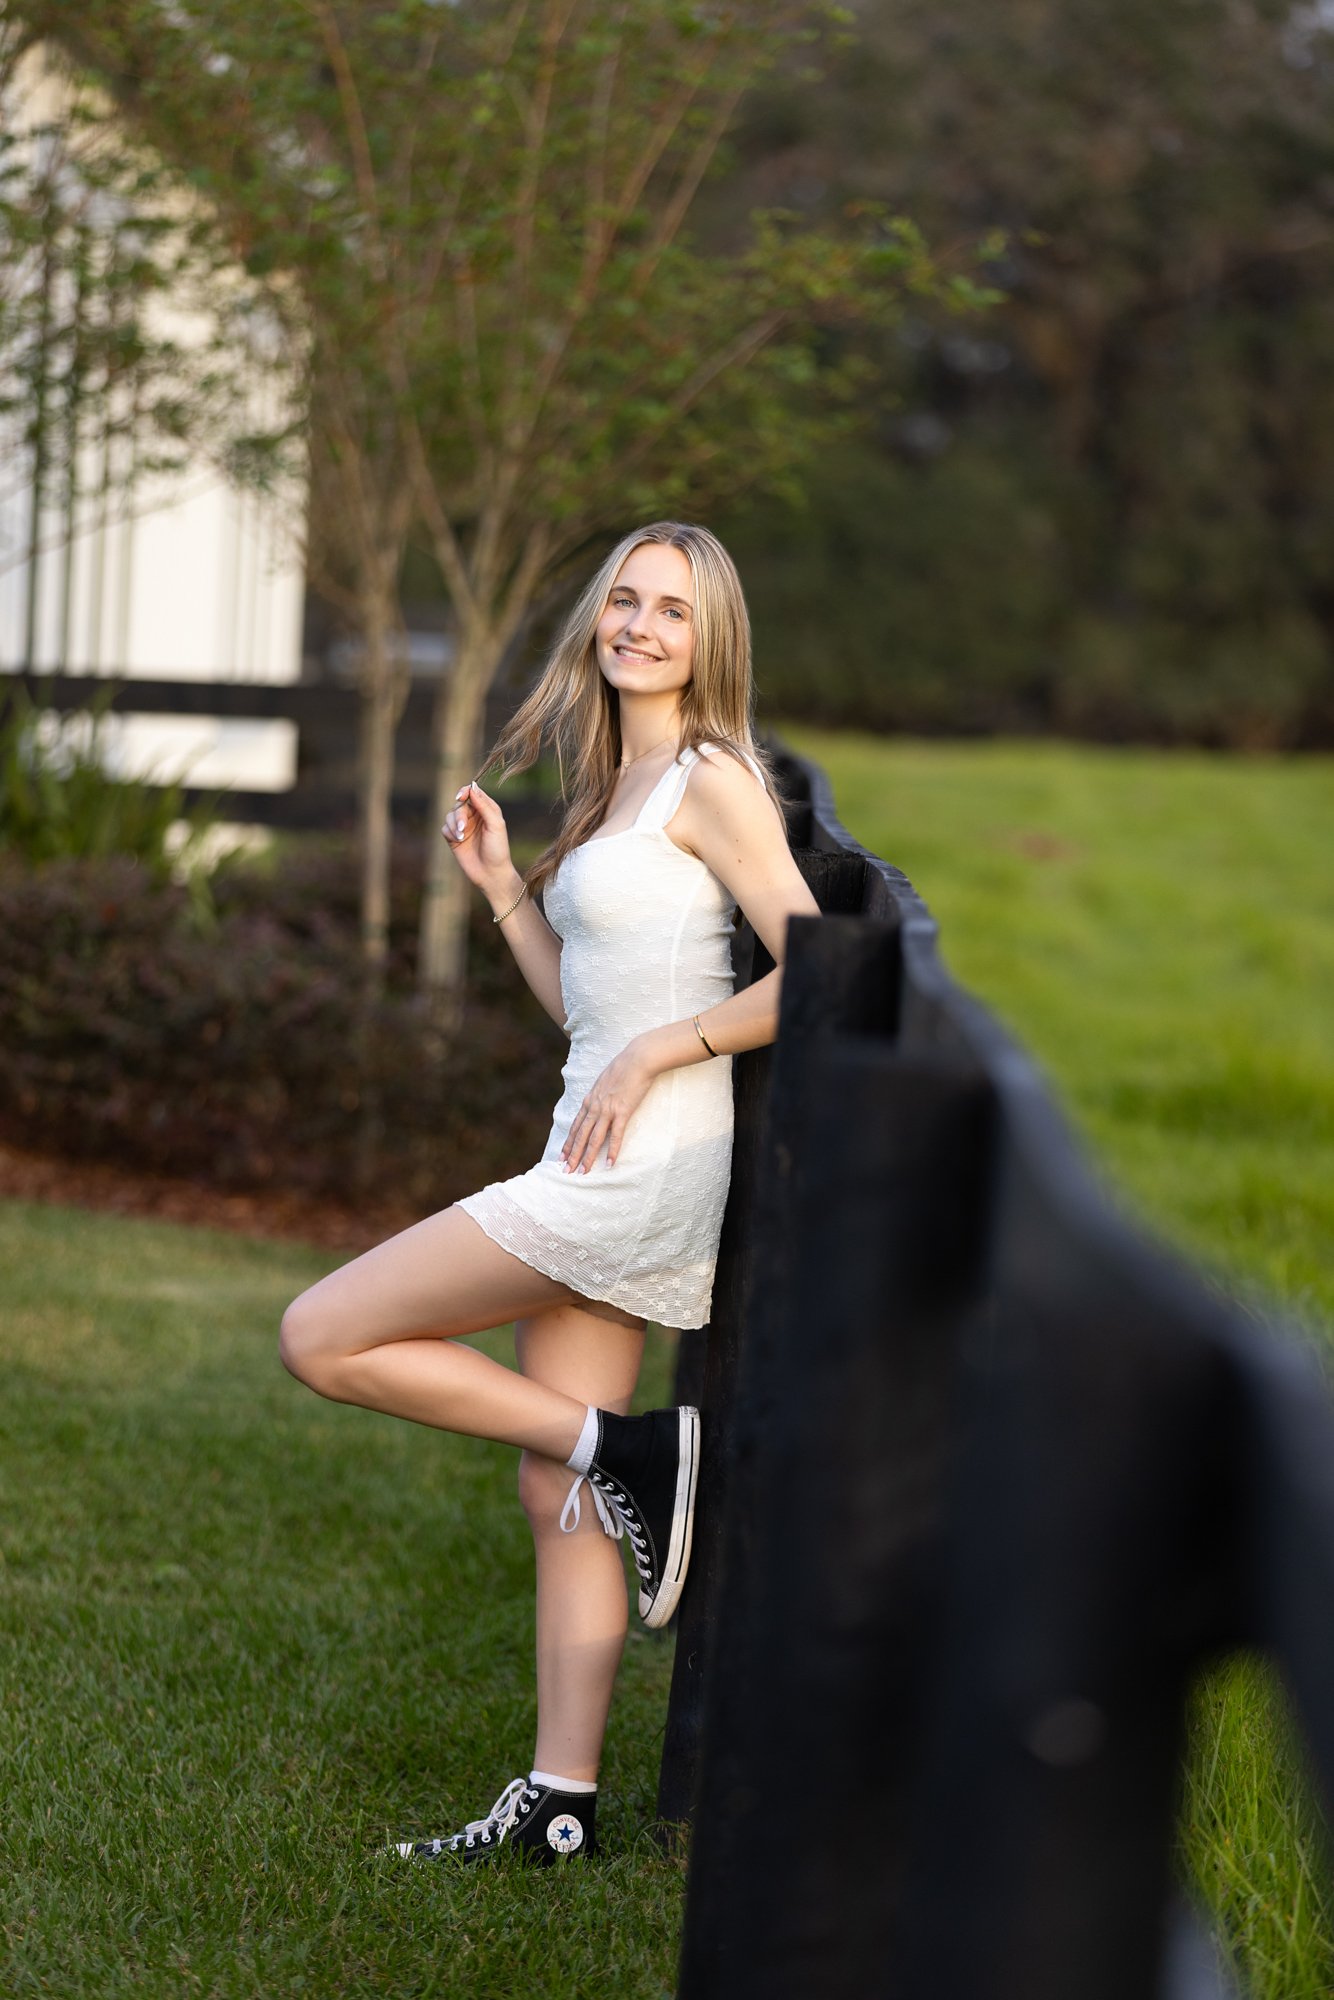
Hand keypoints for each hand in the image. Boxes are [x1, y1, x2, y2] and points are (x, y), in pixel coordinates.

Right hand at [441, 779, 513, 897]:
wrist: (491, 873)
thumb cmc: (498, 849)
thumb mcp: (495, 825)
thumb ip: (484, 806)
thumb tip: (472, 787)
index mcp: (486, 810)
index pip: (472, 793)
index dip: (464, 792)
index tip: (460, 797)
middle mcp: (474, 817)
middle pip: (458, 805)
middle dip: (459, 814)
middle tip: (463, 828)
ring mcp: (463, 828)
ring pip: (449, 815)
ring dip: (453, 824)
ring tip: (461, 837)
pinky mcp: (454, 839)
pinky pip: (445, 828)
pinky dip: (450, 833)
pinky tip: (458, 841)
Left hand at [561, 1040, 654, 1173]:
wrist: (637, 1059)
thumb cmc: (624, 1067)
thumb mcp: (604, 1081)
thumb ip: (599, 1095)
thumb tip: (598, 1102)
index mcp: (589, 1100)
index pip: (575, 1126)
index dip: (568, 1143)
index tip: (561, 1156)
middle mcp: (595, 1107)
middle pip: (581, 1136)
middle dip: (572, 1155)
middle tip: (565, 1171)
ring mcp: (608, 1110)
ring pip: (594, 1138)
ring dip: (587, 1157)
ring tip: (582, 1172)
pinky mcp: (623, 1111)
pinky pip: (616, 1135)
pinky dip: (613, 1150)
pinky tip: (610, 1163)